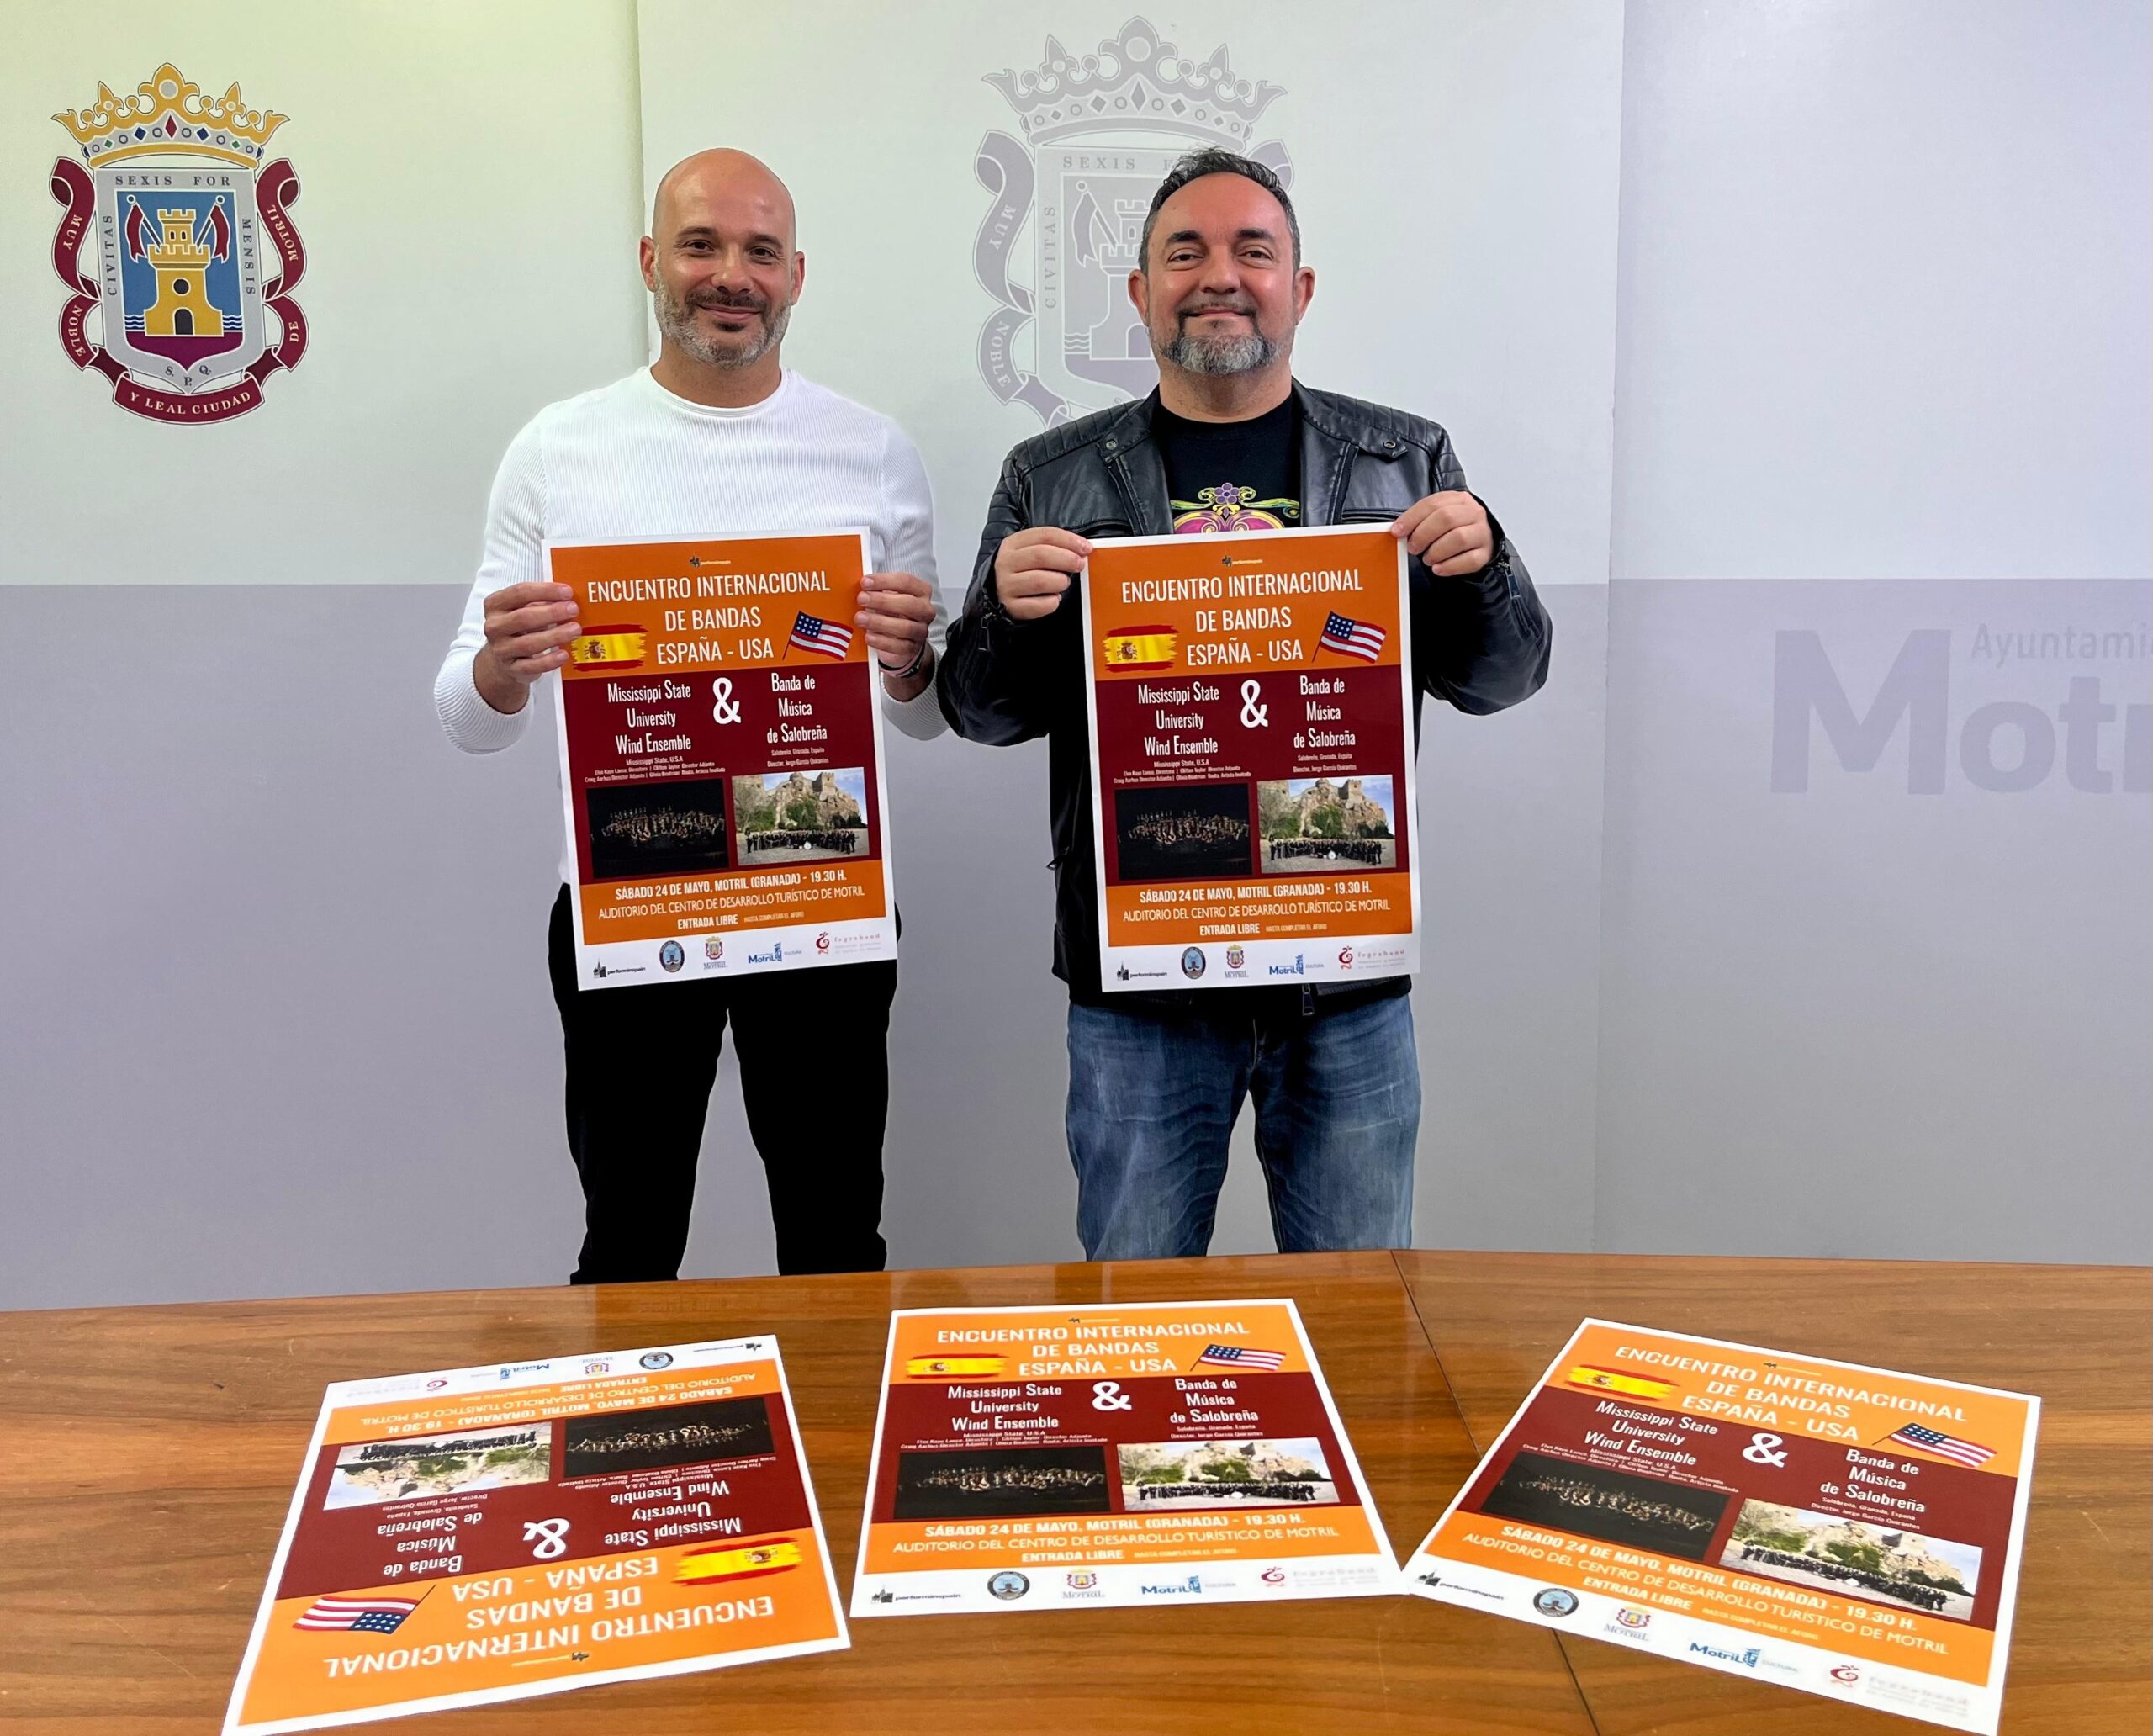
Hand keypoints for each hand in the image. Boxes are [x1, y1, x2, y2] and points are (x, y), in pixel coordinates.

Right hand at [473, 581, 578, 713]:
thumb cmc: (517, 629)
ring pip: (528, 643)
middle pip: (524, 617)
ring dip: (555, 635)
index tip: (567, 591)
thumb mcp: (523, 609)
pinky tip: (563, 654)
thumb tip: (567, 599)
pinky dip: (549, 661)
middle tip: (573, 609)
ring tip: (575, 629)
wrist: (501, 660)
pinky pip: (532, 666)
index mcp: (495, 605)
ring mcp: (501, 649)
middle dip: (552, 612)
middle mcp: (495, 627)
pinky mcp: (512, 669)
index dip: (545, 591)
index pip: (520, 592)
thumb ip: (541, 602)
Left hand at [857, 571, 936, 672]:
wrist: (897, 638)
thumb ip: (875, 590)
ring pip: (905, 627)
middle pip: (908, 603)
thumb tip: (858, 585)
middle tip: (862, 599)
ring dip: (879, 622)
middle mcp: (924, 610)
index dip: (884, 581)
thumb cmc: (891, 612)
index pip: (906, 582)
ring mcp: (920, 630)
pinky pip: (900, 646)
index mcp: (920, 591)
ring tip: (861, 618)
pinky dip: (882, 641)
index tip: (865, 582)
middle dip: (882, 601)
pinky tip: (869, 636)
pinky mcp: (913, 648)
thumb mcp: (885, 596)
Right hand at [993, 527, 1090, 620]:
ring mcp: (1007, 586)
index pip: (1044, 535)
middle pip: (1041, 555)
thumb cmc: (1019, 572)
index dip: (1069, 540)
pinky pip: (1039, 605)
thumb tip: (1081, 549)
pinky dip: (1053, 602)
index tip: (1085, 548)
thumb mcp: (1029, 552)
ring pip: (1040, 581)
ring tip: (1063, 583)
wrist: (996, 594)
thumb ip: (1052, 547)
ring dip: (1060, 581)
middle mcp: (1006, 563)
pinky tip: (1053, 598)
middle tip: (1079, 565)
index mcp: (1013, 544)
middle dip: (1067, 559)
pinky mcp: (1011, 607)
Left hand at [1390, 491, 1492, 575]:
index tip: (1398, 531)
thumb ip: (1420, 521)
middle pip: (1446, 518)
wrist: (1479, 543)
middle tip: (1413, 547)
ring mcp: (1482, 533)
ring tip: (1428, 559)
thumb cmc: (1454, 530)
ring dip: (1436, 551)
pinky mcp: (1485, 553)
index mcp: (1459, 500)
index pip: (1433, 504)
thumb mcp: (1438, 518)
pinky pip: (1469, 560)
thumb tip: (1399, 530)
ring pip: (1459, 538)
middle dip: (1423, 535)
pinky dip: (1449, 566)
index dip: (1412, 518)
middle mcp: (1473, 513)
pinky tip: (1438, 568)